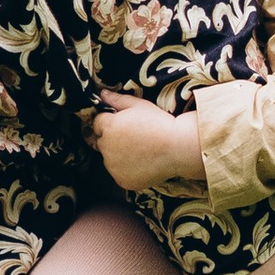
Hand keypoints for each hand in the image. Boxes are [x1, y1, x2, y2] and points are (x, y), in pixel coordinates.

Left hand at [93, 93, 207, 194]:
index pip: (97, 123)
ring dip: (118, 156)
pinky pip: (120, 174)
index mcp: (108, 127)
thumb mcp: (138, 105)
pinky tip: (142, 163)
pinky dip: (127, 171)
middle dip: (112, 139)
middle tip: (134, 137)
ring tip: (140, 150)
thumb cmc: (159, 123)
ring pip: (110, 159)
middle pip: (101, 142)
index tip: (124, 124)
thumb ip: (116, 99)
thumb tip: (101, 94)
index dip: (110, 122)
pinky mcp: (122, 181)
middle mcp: (106, 148)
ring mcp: (113, 167)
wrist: (177, 148)